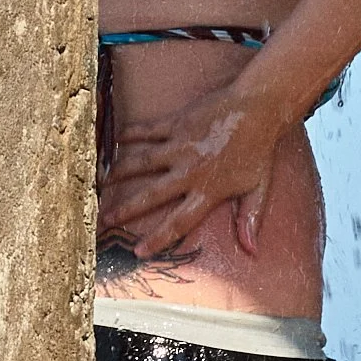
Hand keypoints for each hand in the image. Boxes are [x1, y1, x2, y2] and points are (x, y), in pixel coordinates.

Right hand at [99, 77, 290, 257]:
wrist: (257, 108)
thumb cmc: (259, 151)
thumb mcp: (259, 188)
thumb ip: (250, 219)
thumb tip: (252, 250)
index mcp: (207, 191)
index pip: (179, 222)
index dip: (157, 238)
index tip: (138, 252)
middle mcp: (188, 171)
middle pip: (151, 195)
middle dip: (125, 210)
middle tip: (103, 220)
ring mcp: (180, 146)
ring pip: (142, 162)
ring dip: (120, 172)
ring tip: (100, 182)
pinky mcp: (176, 124)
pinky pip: (148, 130)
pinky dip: (131, 134)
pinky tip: (115, 140)